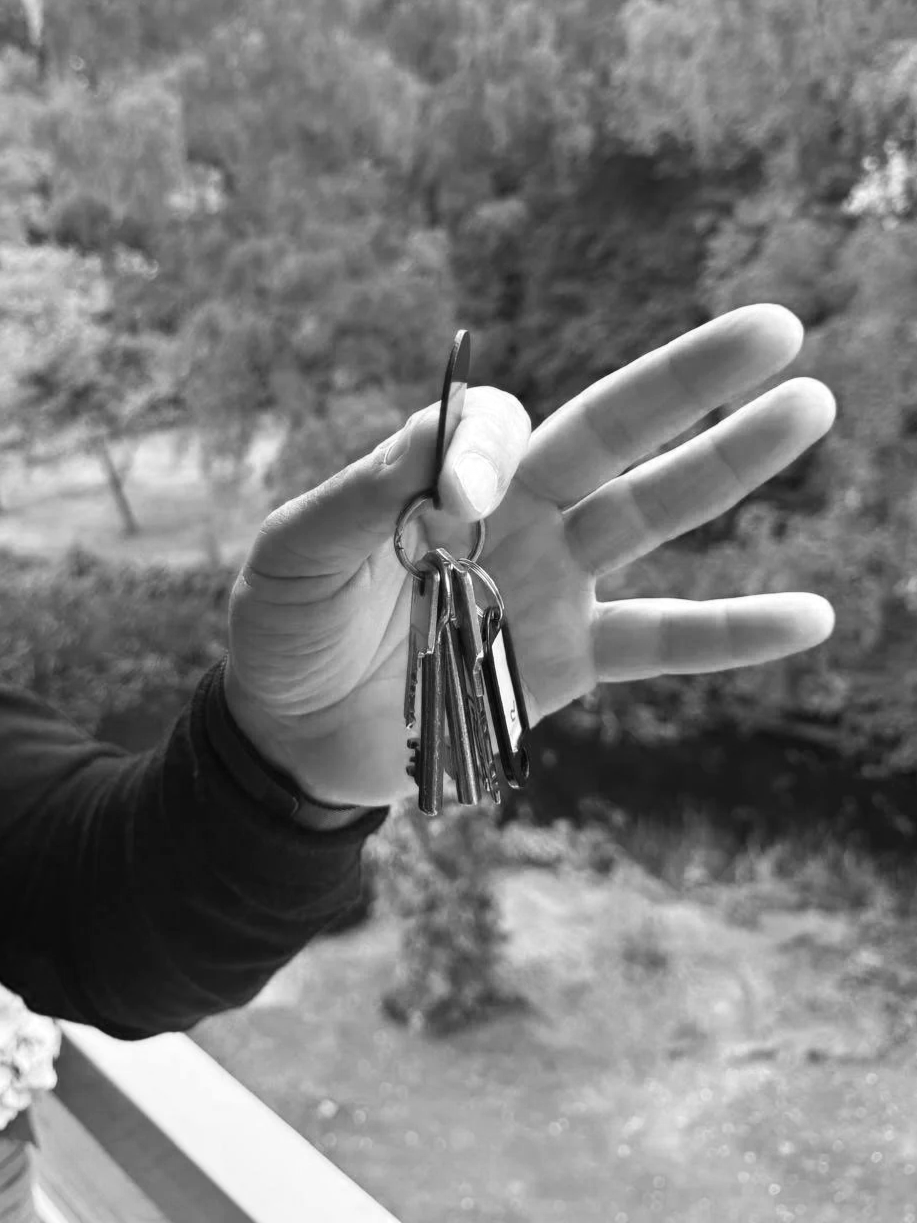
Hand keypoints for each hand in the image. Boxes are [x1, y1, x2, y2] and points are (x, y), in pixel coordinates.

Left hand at [224, 304, 834, 808]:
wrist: (296, 739)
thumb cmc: (283, 635)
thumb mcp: (295, 556)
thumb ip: (362, 496)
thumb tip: (445, 440)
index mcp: (445, 482)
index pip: (508, 427)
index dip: (493, 447)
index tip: (458, 508)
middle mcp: (516, 519)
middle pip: (613, 436)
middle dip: (688, 382)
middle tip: (778, 327)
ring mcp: (553, 587)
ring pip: (652, 517)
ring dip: (729, 467)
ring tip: (809, 408)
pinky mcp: (571, 662)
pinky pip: (662, 641)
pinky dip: (733, 633)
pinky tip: (814, 615)